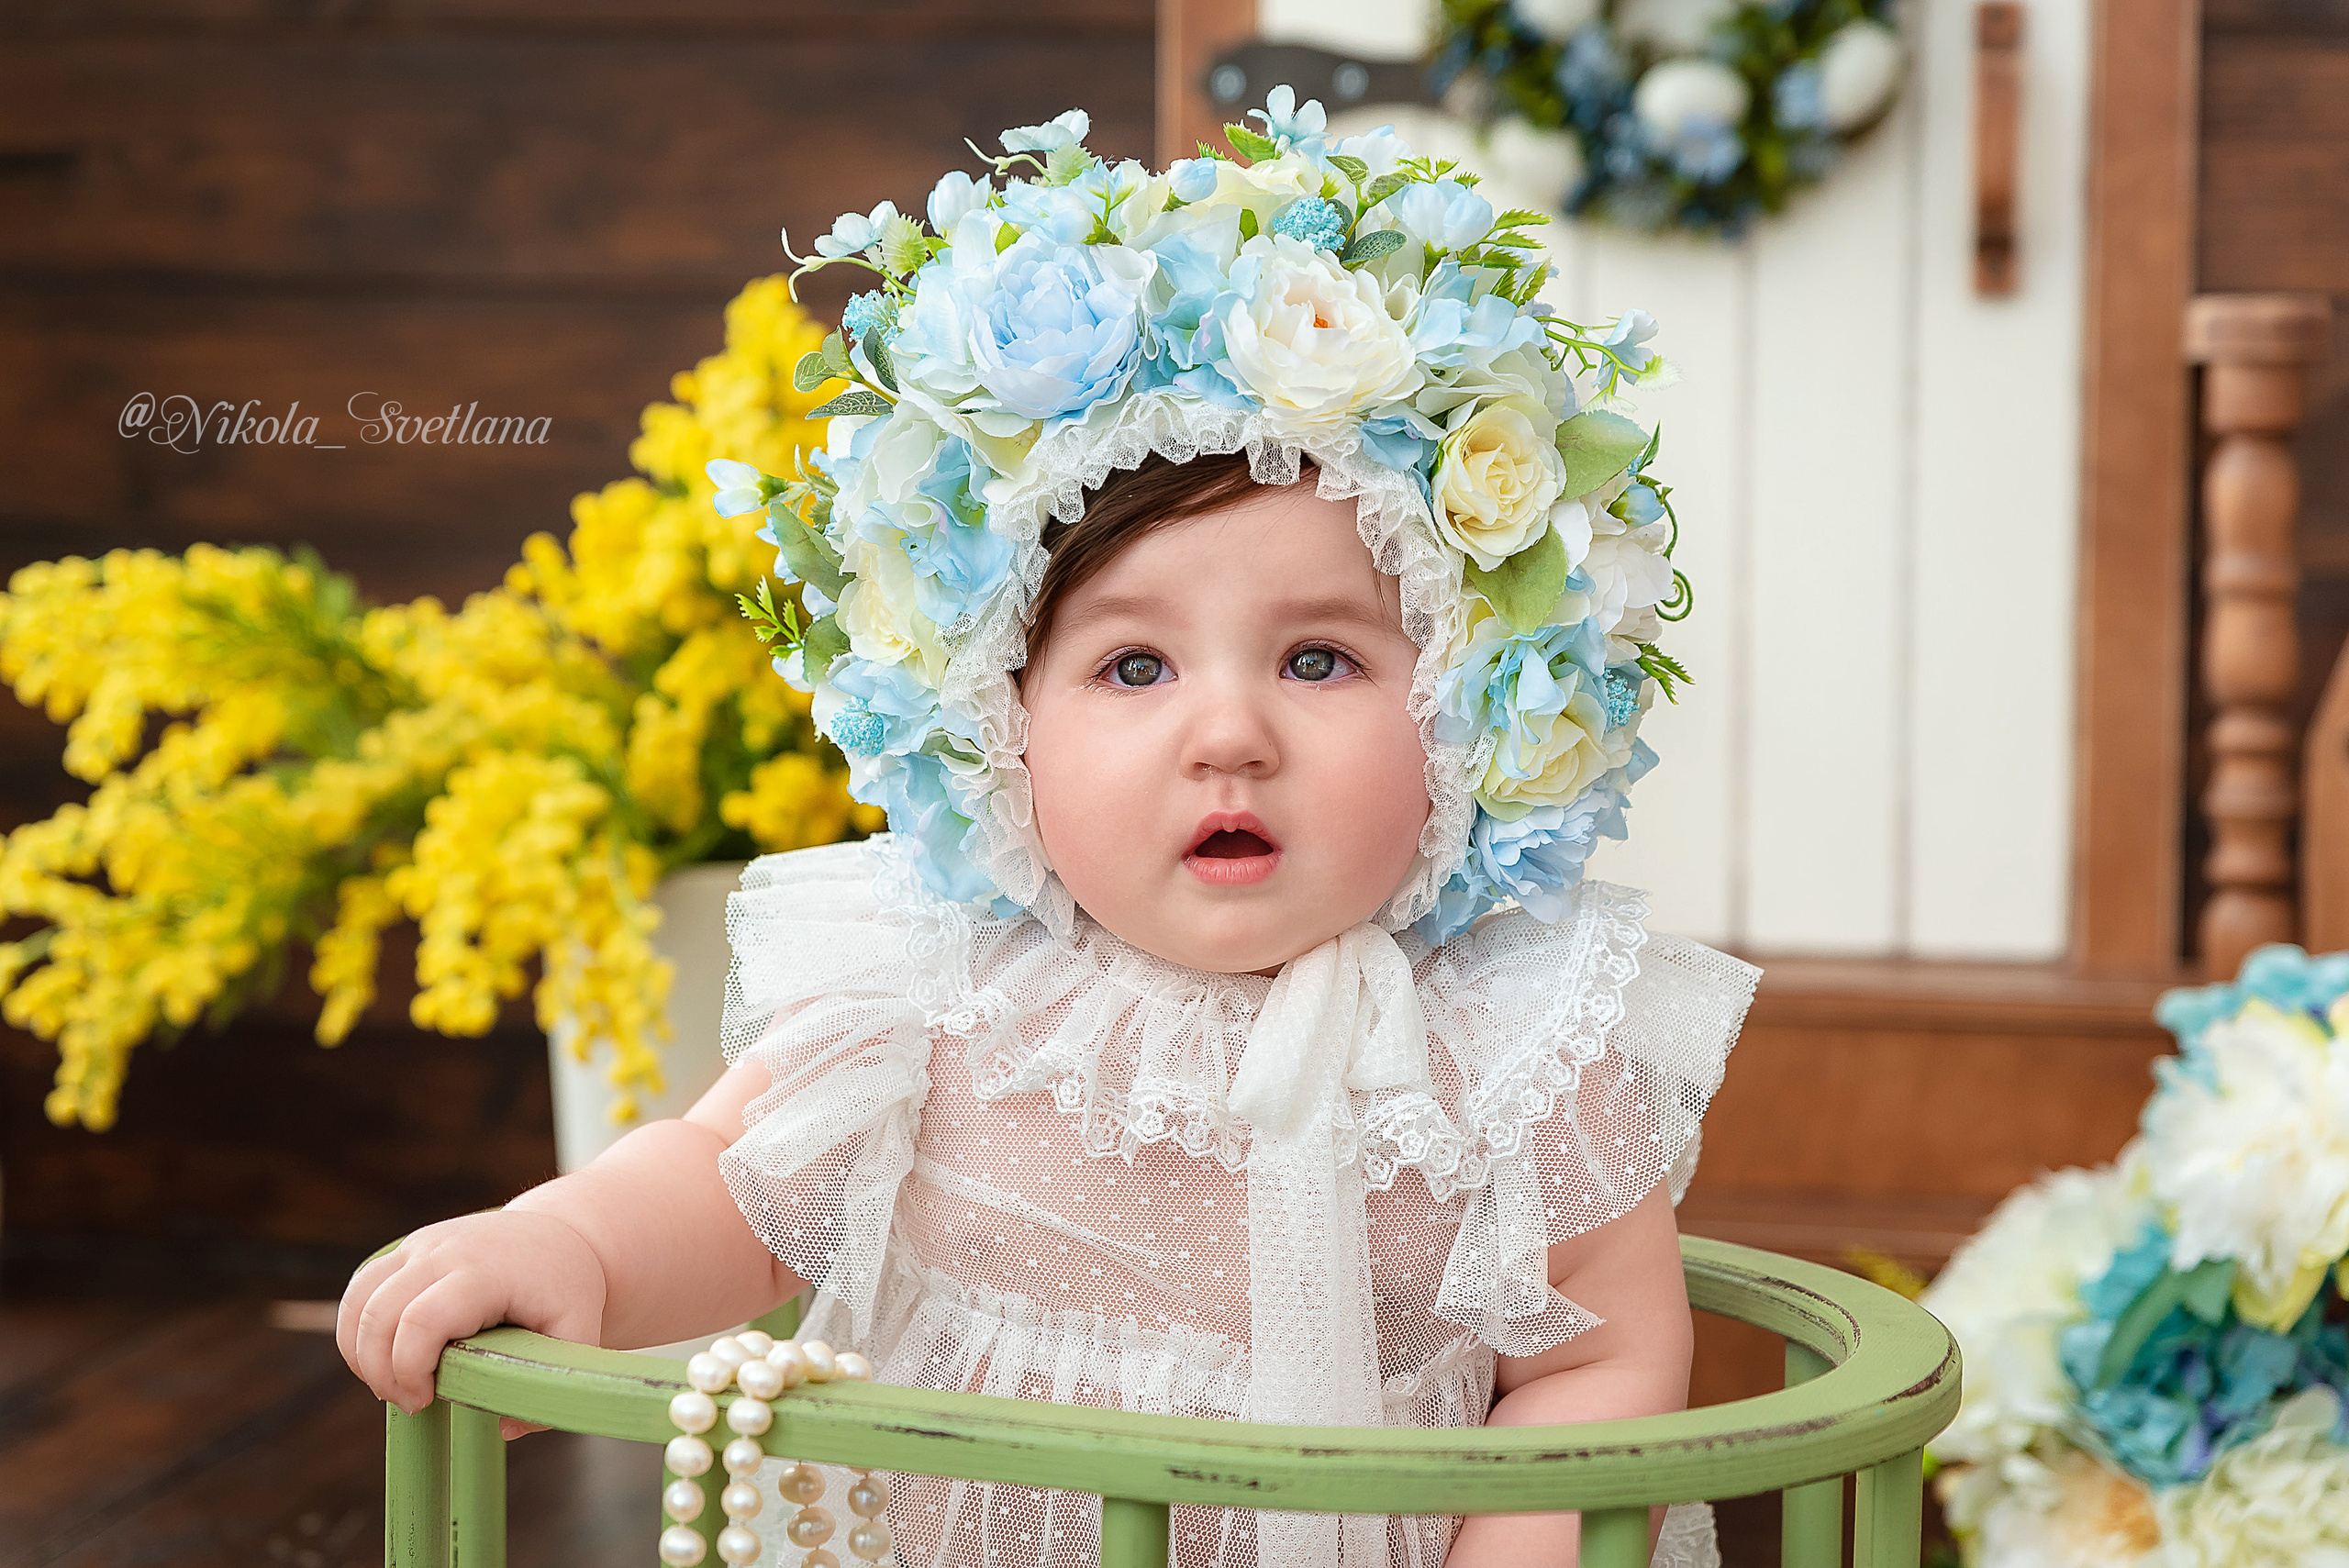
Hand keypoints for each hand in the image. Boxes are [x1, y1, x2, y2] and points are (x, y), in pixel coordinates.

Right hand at [337, 1208, 607, 1428]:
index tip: (425, 1403)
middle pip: (379, 1314)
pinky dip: (356, 1332)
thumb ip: (551, 1386)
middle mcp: (443, 1251)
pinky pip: (359, 1291)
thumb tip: (508, 1429)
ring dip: (360, 1354)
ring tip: (395, 1386)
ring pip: (359, 1301)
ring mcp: (420, 1246)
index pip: (422, 1321)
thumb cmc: (566, 1287)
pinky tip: (382, 1362)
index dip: (409, 1370)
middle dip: (381, 1371)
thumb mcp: (579, 1332)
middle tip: (413, 1404)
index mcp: (484, 1272)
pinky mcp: (406, 1251)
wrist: (557, 1233)